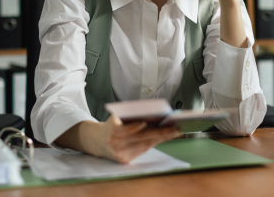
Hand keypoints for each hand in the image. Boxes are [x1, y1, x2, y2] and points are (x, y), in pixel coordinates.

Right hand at [65, 116, 180, 163]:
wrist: (97, 141)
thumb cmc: (112, 125)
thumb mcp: (117, 117)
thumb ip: (130, 115)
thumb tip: (153, 113)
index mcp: (112, 130)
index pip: (128, 128)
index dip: (137, 126)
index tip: (149, 122)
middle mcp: (116, 143)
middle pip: (141, 138)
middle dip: (160, 133)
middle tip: (175, 129)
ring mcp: (120, 153)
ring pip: (145, 145)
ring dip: (161, 138)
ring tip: (174, 132)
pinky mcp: (124, 160)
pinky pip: (142, 150)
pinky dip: (153, 143)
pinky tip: (164, 137)